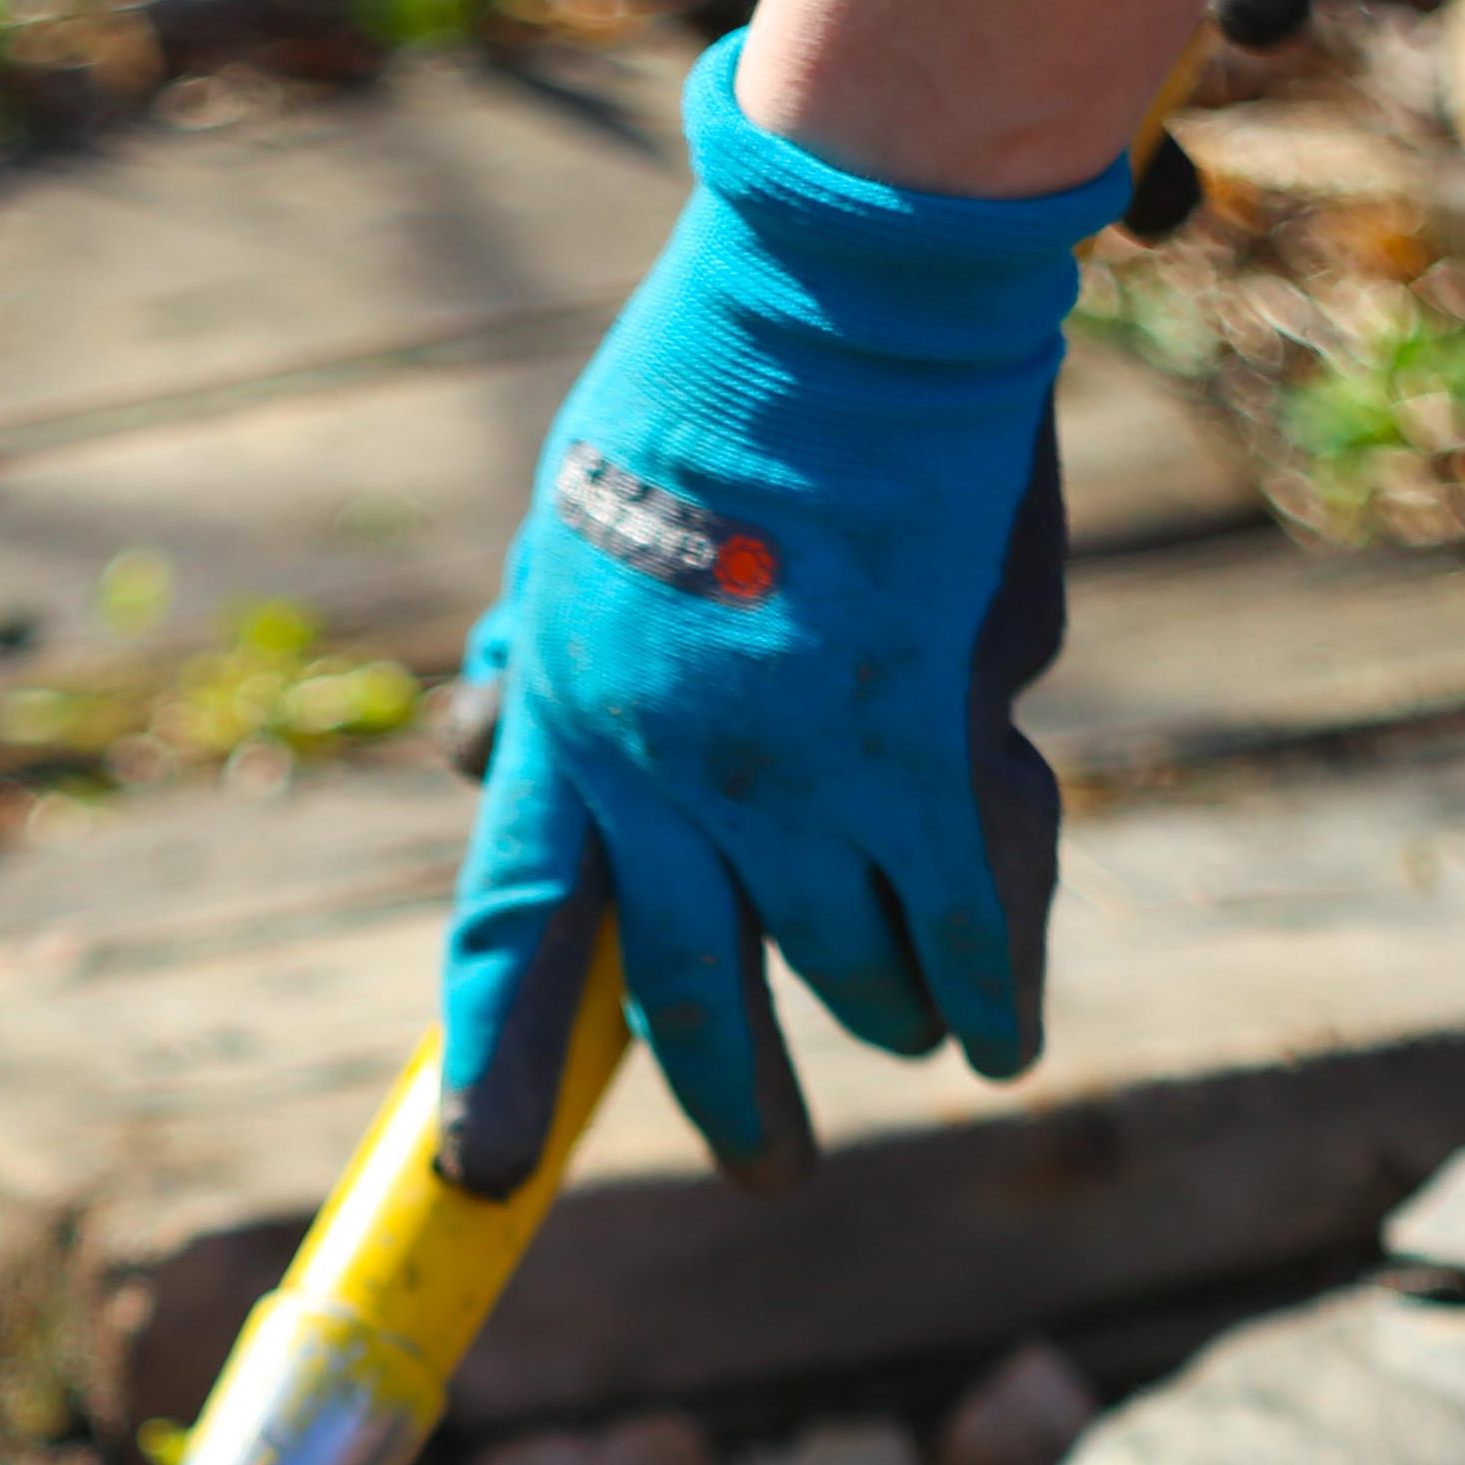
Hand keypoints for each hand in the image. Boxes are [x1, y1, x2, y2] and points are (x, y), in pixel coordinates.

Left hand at [438, 36, 1134, 1189]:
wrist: (846, 288)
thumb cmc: (718, 379)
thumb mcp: (570, 515)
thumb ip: (536, 656)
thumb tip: (465, 753)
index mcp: (564, 710)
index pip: (512, 919)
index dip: (495, 1054)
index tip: (481, 1168)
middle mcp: (657, 766)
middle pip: (684, 991)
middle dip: (731, 1104)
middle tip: (764, 1176)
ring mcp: (785, 768)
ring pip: (843, 963)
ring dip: (881, 1010)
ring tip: (910, 1030)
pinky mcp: (915, 749)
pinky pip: (957, 920)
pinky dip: (986, 990)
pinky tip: (999, 1041)